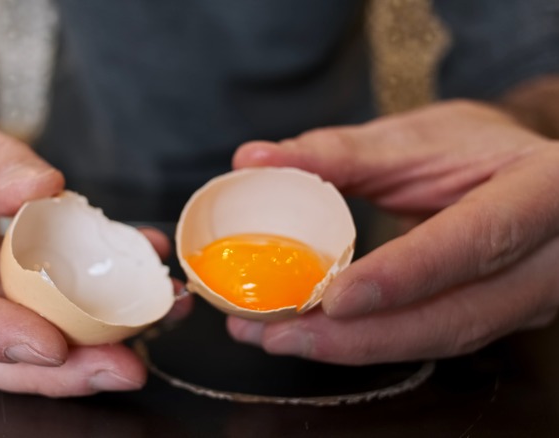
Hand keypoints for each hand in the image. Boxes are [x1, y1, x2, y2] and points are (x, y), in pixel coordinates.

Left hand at [228, 100, 558, 363]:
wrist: (523, 174)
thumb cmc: (472, 147)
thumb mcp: (414, 137)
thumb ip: (338, 152)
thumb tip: (253, 160)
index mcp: (543, 190)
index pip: (476, 240)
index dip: (406, 275)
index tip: (335, 297)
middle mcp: (548, 258)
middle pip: (455, 316)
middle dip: (359, 336)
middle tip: (276, 333)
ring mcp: (529, 298)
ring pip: (441, 339)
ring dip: (353, 347)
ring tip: (277, 337)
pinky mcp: (497, 319)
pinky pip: (430, 339)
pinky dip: (368, 342)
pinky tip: (313, 336)